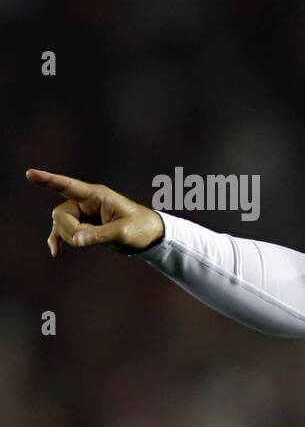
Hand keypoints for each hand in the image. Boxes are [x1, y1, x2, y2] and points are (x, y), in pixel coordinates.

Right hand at [28, 168, 163, 256]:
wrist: (151, 235)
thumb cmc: (142, 228)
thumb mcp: (123, 233)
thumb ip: (99, 235)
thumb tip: (74, 241)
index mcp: (96, 195)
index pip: (68, 186)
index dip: (48, 180)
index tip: (30, 174)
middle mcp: (86, 201)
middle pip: (60, 214)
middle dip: (70, 229)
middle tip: (93, 237)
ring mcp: (82, 213)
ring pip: (60, 224)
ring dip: (71, 236)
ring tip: (96, 239)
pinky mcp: (82, 225)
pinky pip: (62, 231)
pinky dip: (58, 240)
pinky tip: (56, 252)